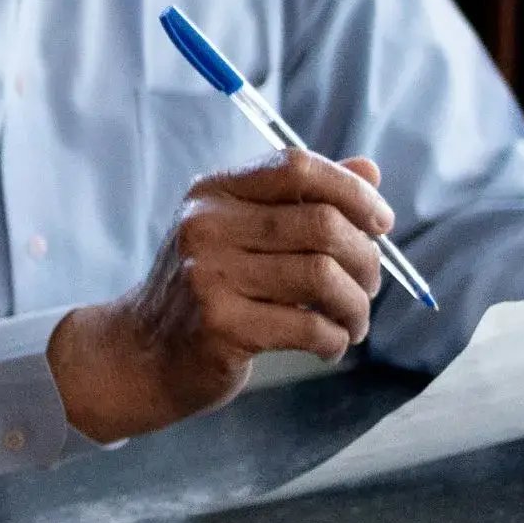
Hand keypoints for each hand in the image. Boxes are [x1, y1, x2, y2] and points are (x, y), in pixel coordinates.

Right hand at [50, 150, 393, 441]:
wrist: (141, 355)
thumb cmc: (205, 291)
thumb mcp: (240, 233)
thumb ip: (300, 200)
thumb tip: (370, 169)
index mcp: (213, 193)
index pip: (297, 167)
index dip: (354, 192)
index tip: (382, 224)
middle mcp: (205, 226)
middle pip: (323, 224)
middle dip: (366, 259)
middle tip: (369, 286)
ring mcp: (208, 276)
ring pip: (323, 276)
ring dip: (356, 305)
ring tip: (353, 322)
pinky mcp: (220, 326)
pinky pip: (309, 326)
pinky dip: (335, 338)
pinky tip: (329, 345)